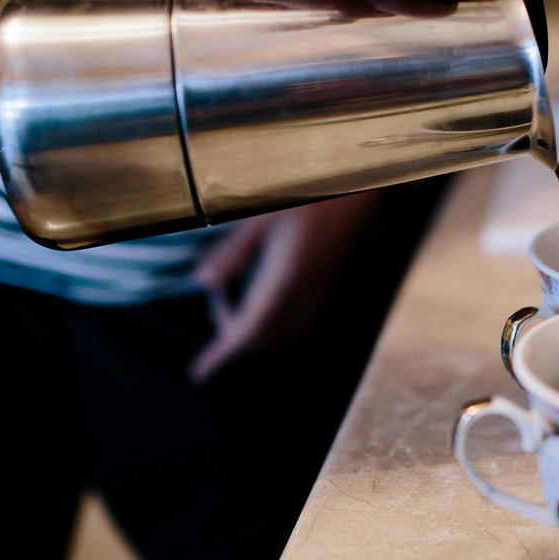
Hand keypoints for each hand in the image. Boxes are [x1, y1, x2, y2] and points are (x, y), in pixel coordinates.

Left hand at [187, 192, 378, 383]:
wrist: (358, 186)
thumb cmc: (308, 193)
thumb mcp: (261, 216)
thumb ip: (233, 251)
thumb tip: (201, 282)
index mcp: (285, 279)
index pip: (247, 330)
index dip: (221, 354)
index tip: (200, 373)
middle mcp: (304, 292)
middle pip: (261, 335)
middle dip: (232, 329)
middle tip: (218, 291)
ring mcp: (318, 289)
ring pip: (280, 330)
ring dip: (253, 324)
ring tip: (235, 292)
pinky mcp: (326, 282)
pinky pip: (297, 317)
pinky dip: (272, 317)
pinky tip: (264, 291)